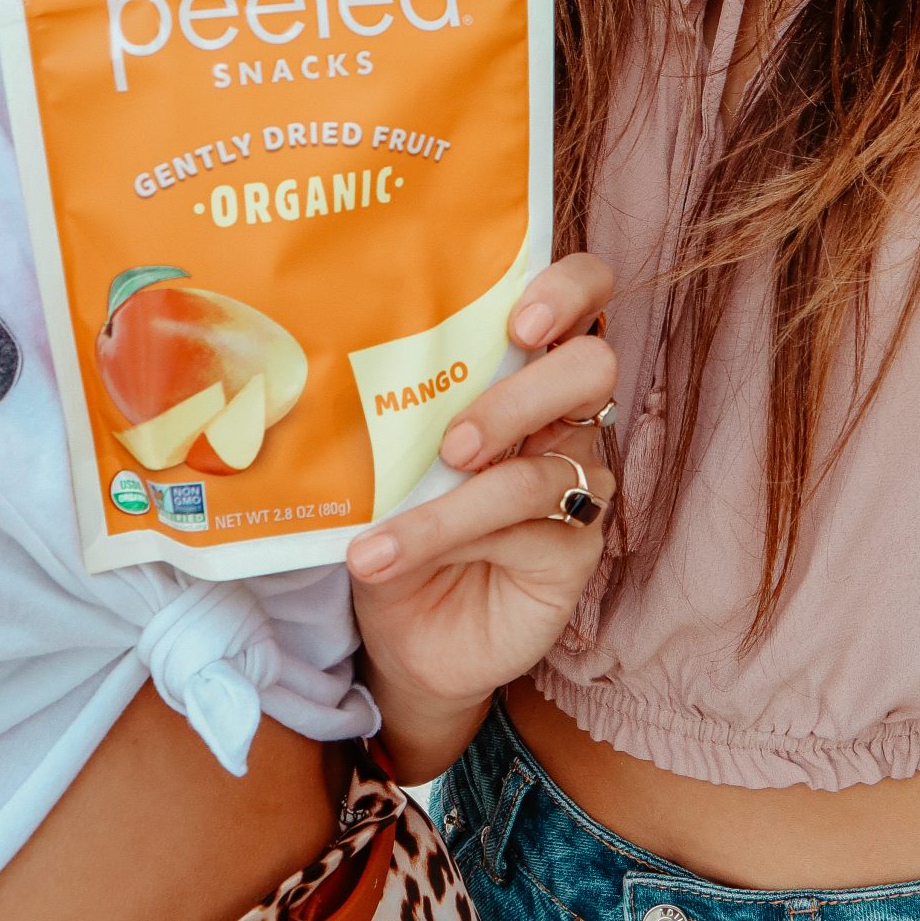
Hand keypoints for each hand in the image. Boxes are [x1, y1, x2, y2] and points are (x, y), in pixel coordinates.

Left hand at [347, 252, 615, 780]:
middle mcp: (564, 419)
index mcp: (525, 367)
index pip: (583, 295)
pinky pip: (520, 534)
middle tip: (457, 439)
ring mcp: (577, 486)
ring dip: (456, 499)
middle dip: (523, 392)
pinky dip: (439, 540)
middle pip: (591, 368)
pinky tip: (381, 557)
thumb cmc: (398, 516)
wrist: (405, 629)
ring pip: (542, 469)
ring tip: (384, 529)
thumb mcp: (385, 450)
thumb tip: (327, 353)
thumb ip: (391, 401)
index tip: (520, 320)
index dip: (568, 291)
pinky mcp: (573, 551)